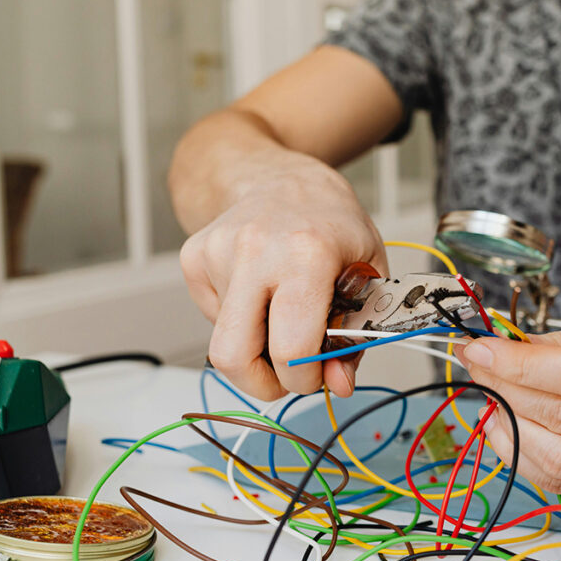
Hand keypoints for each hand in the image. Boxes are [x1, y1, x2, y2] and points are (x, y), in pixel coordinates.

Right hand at [179, 151, 386, 400]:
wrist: (279, 174)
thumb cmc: (330, 221)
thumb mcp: (367, 271)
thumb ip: (358, 333)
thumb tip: (338, 386)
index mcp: (307, 254)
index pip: (291, 348)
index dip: (304, 380)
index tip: (316, 376)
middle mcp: (254, 250)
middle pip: (233, 356)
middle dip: (262, 384)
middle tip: (287, 375)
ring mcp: (216, 252)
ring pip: (221, 342)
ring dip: (253, 349)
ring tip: (280, 317)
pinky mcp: (193, 256)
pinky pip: (213, 317)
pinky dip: (238, 319)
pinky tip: (258, 289)